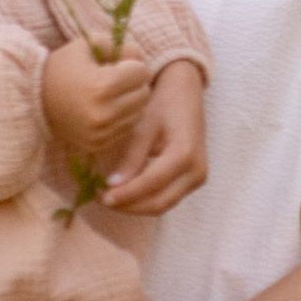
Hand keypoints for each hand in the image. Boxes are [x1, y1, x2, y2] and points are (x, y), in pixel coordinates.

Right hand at [41, 37, 151, 172]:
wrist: (32, 100)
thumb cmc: (60, 68)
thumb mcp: (86, 45)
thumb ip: (118, 46)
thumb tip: (140, 58)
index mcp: (103, 86)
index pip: (142, 72)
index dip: (132, 64)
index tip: (117, 64)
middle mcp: (105, 113)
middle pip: (144, 94)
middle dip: (134, 83)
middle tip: (116, 78)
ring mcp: (102, 132)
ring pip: (138, 113)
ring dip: (130, 102)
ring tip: (110, 94)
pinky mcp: (98, 144)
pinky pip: (125, 129)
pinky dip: (120, 118)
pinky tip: (103, 109)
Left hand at [101, 56, 207, 216]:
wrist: (185, 94)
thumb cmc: (162, 104)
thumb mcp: (143, 127)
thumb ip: (130, 158)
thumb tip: (112, 186)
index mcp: (184, 154)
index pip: (151, 183)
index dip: (126, 195)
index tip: (103, 197)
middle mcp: (196, 171)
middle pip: (159, 203)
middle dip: (129, 206)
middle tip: (103, 199)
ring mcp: (197, 178)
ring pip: (163, 205)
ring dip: (136, 206)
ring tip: (111, 198)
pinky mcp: (192, 181)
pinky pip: (167, 198)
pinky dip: (145, 199)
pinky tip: (125, 193)